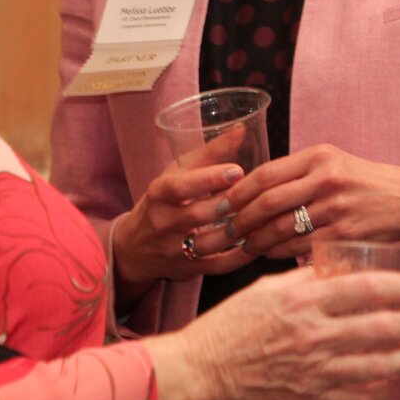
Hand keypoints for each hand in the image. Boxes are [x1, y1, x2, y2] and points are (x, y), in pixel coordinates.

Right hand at [110, 159, 253, 302]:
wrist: (134, 248)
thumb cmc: (163, 201)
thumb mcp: (177, 173)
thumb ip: (210, 153)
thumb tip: (241, 129)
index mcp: (159, 194)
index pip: (180, 187)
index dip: (208, 179)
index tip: (237, 170)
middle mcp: (162, 223)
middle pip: (197, 215)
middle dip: (228, 205)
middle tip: (258, 194)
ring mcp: (174, 250)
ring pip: (209, 243)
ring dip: (238, 232)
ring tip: (264, 217)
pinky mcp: (188, 270)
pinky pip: (218, 266)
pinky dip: (240, 257)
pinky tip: (260, 243)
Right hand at [151, 267, 399, 399]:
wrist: (201, 373)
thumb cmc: (229, 328)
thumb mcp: (266, 289)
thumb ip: (306, 280)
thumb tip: (340, 271)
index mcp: (303, 301)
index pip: (370, 287)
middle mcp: (315, 335)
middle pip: (386, 326)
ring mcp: (317, 372)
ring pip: (384, 364)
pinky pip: (364, 398)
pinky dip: (382, 388)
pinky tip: (384, 378)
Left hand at [218, 144, 399, 263]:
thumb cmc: (362, 182)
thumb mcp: (332, 163)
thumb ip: (295, 172)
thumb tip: (247, 190)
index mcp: (319, 156)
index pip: (265, 174)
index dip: (237, 193)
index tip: (220, 205)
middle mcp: (327, 179)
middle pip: (267, 202)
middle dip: (240, 220)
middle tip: (224, 231)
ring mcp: (336, 209)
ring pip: (280, 228)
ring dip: (255, 240)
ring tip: (242, 245)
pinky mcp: (344, 236)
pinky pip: (299, 247)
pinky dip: (278, 253)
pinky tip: (268, 254)